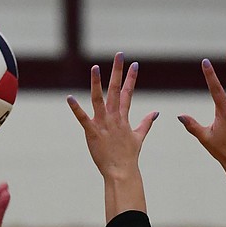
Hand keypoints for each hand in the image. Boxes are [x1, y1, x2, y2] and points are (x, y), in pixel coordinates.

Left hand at [67, 53, 157, 181]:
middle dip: (118, 72)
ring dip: (97, 83)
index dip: (131, 78)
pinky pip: (83, 118)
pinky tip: (69, 97)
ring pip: (99, 99)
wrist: (122, 171)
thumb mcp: (139, 137)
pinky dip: (76, 108)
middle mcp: (114, 117)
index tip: (134, 64)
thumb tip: (156, 113)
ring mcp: (103, 124)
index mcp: (124, 117)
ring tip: (95, 67)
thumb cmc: (129, 156)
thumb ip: (146, 123)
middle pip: (116, 90)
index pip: (129, 93)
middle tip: (119, 55)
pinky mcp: (92, 133)